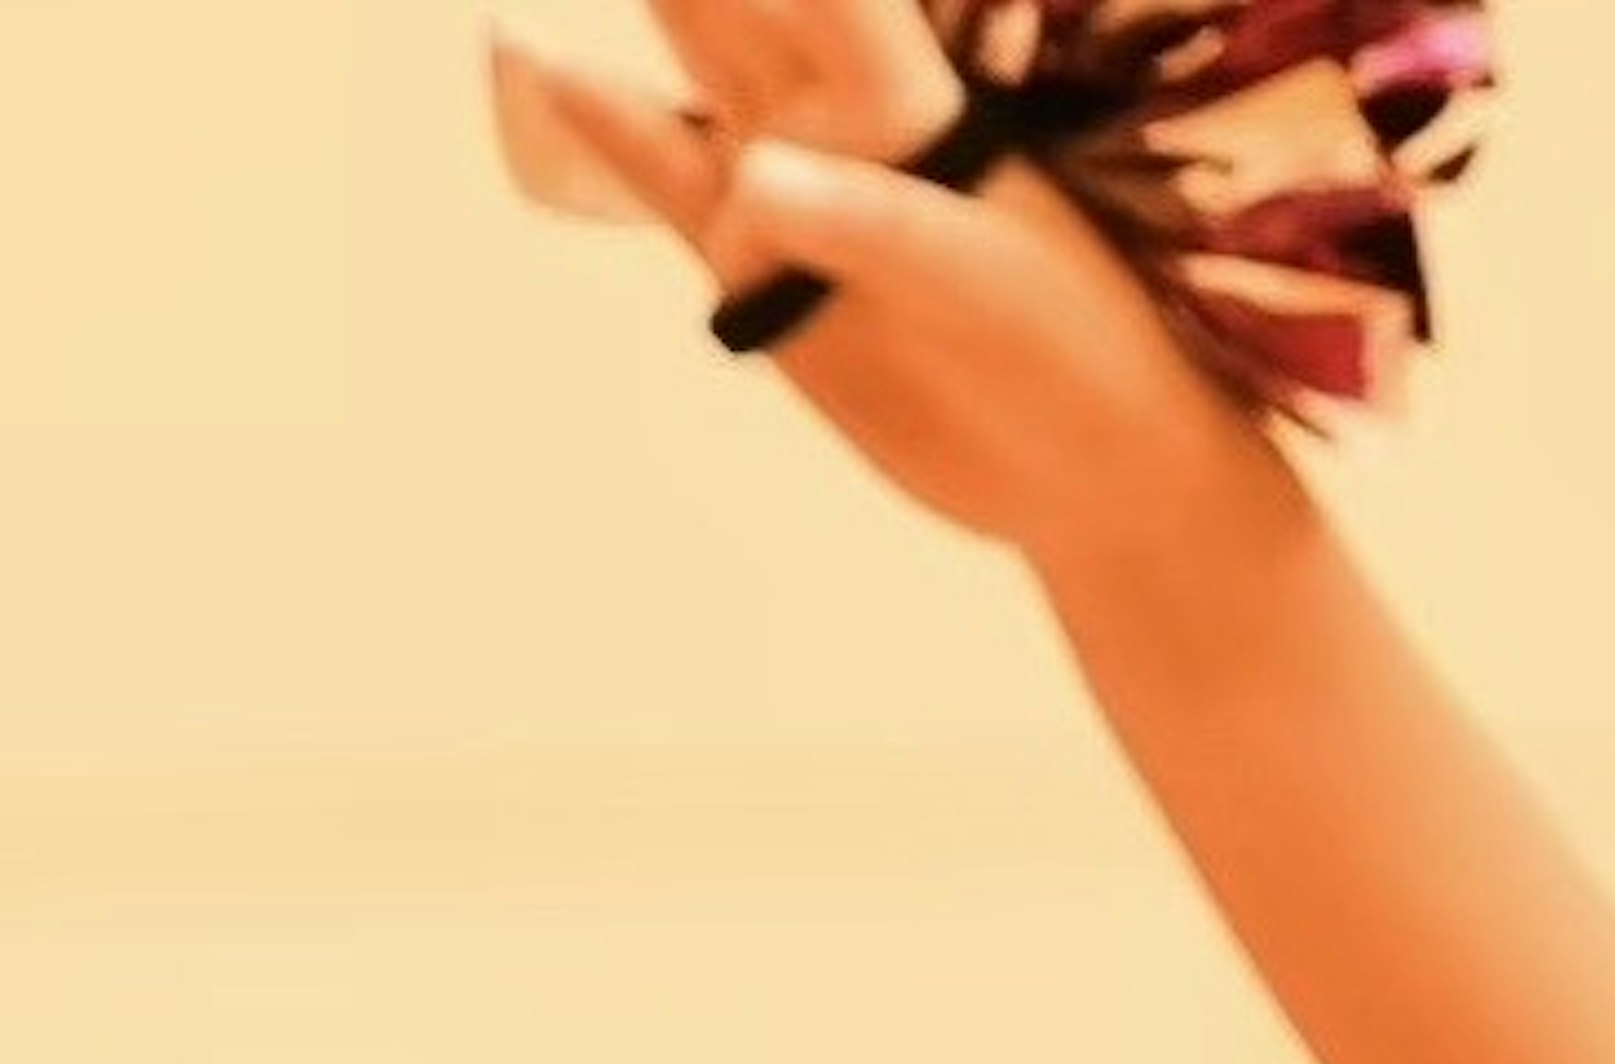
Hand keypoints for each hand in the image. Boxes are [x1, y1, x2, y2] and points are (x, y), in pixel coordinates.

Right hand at [499, 0, 1243, 559]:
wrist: (1076, 466)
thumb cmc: (1066, 352)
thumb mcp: (980, 283)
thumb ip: (870, 224)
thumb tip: (752, 179)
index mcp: (902, 90)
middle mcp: (838, 110)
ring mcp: (790, 181)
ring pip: (700, 52)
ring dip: (656, 2)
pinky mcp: (753, 268)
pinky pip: (667, 179)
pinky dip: (605, 125)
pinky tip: (538, 60)